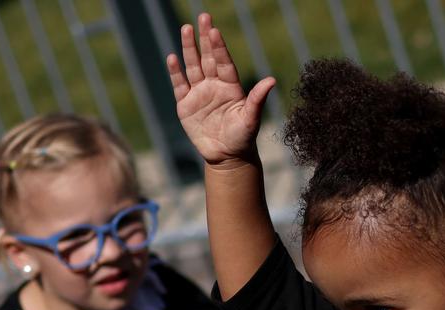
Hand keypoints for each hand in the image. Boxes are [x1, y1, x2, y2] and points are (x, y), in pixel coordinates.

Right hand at [167, 14, 275, 164]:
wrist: (227, 157)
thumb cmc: (242, 138)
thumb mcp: (251, 120)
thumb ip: (257, 99)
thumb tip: (271, 80)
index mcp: (230, 86)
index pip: (224, 62)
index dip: (219, 48)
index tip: (216, 31)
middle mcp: (214, 85)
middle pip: (208, 58)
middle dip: (205, 38)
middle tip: (203, 17)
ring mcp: (199, 93)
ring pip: (193, 66)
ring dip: (189, 48)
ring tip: (186, 29)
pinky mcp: (185, 105)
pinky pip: (179, 85)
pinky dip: (175, 72)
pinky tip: (172, 58)